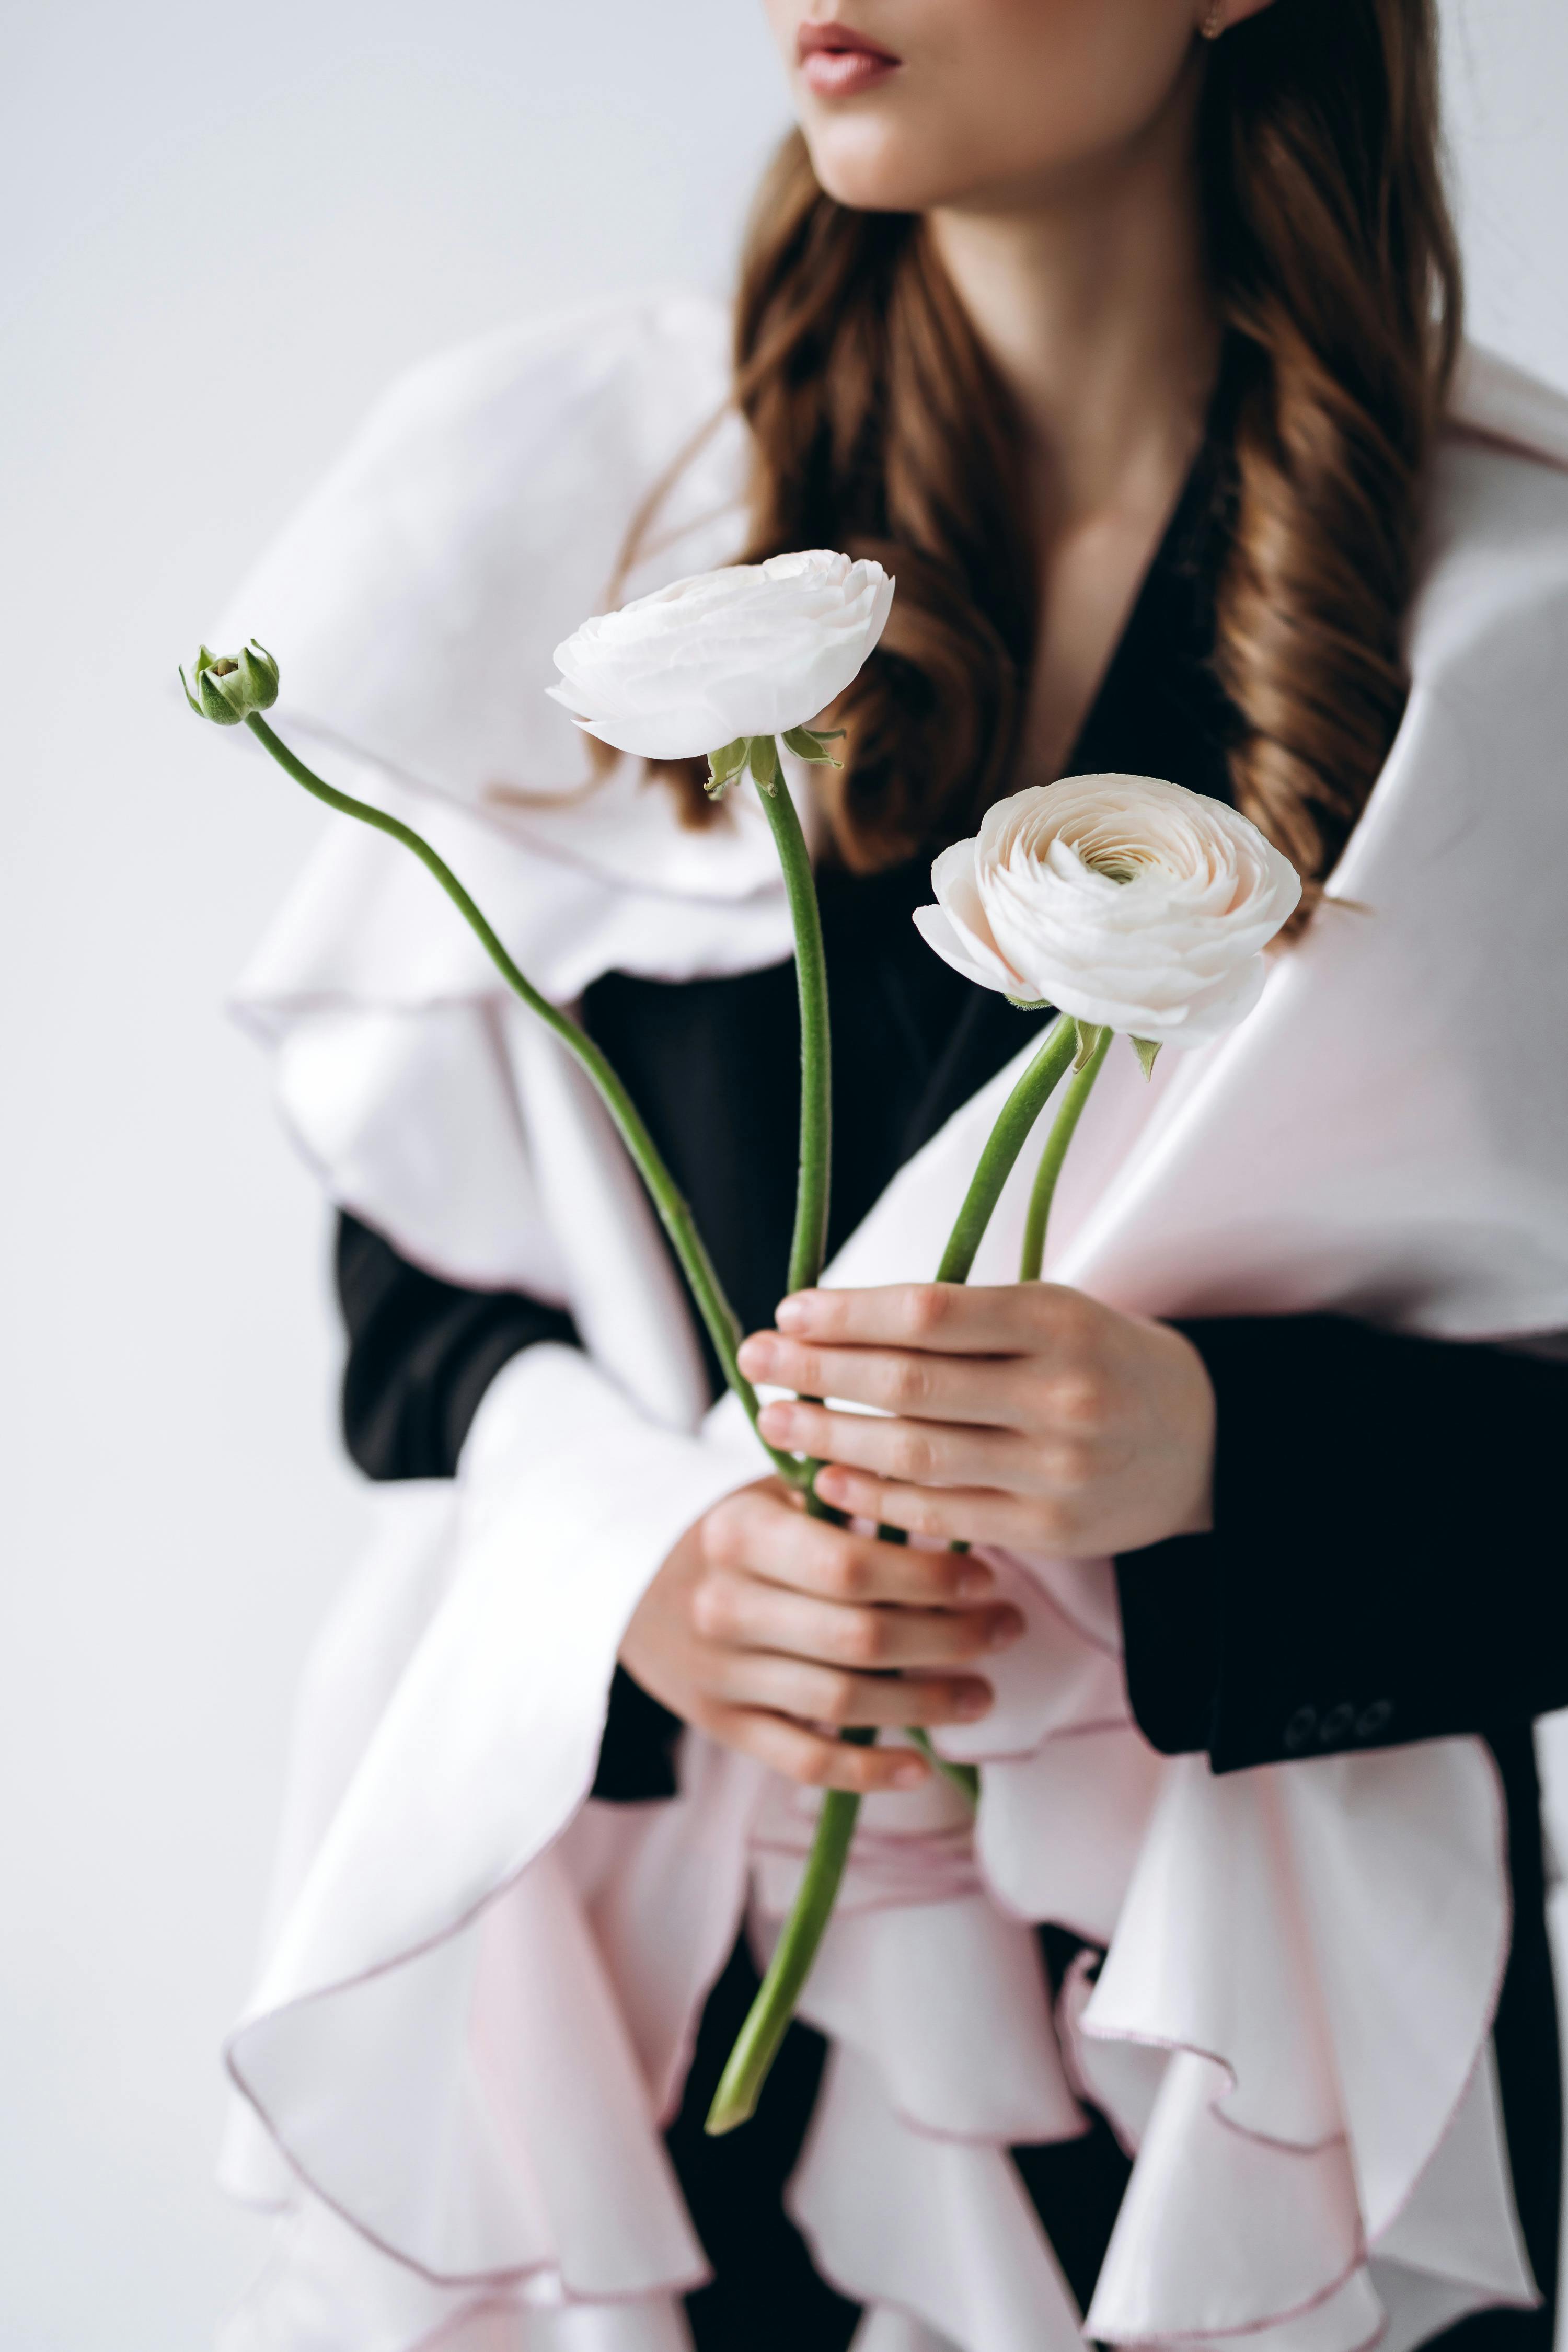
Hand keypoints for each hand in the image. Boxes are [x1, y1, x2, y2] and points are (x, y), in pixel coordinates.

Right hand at [618, 1477, 1024, 1791]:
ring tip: (983, 1692)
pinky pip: (803, 1760)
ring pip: (842, 1702)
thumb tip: (946, 1510)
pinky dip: (867, 1770)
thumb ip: (844, 1500)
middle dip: (950, 1638)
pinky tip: (920, 1765)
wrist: (622, 1577)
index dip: (930, 1579)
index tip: (986, 1579)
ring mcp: (721, 1673)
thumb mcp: (770, 1494)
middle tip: (1006, 1629)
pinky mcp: (720, 1724)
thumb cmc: (727, 1528)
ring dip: (928, 1703)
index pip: (851, 1565)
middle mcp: (726, 1606)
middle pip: (859, 1638)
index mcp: (739, 1533)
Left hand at [737, 1283, 1215, 1556]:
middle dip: (819, 1373)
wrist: (1204, 1441)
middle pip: (910, 1385)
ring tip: (773, 1422)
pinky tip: (828, 1481)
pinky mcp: (1050, 1532)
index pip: (929, 1314)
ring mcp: (1055, 1471)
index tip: (789, 1310)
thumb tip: (834, 1322)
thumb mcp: (1053, 1313)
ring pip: (917, 1456)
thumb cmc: (1099, 1360)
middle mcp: (1060, 1396)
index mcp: (1059, 1322)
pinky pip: (942, 1516)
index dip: (848, 1314)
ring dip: (831, 1439)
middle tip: (753, 1361)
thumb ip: (964, 1320)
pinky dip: (876, 1499)